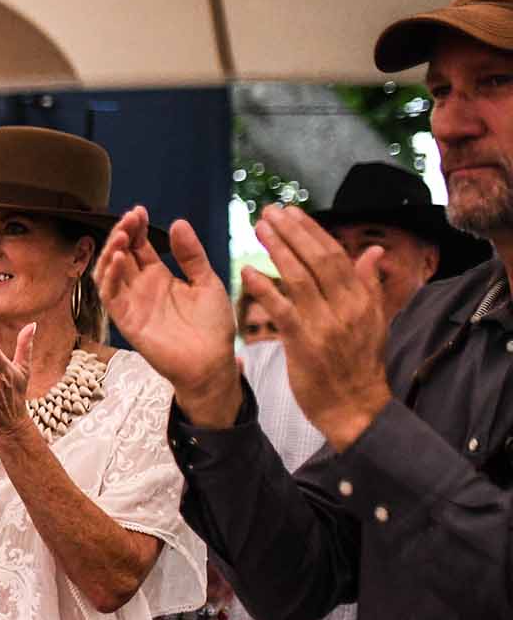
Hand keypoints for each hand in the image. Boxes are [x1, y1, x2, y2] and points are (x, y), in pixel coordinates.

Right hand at [95, 208, 241, 424]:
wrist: (212, 363)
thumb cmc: (212, 327)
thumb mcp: (207, 282)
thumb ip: (192, 255)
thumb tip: (177, 222)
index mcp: (159, 277)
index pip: (139, 246)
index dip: (135, 228)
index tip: (139, 211)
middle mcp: (140, 287)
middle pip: (120, 254)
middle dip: (121, 233)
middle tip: (130, 217)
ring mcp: (131, 303)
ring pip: (107, 272)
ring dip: (110, 251)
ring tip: (121, 234)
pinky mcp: (126, 320)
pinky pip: (109, 295)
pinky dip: (109, 276)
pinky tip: (119, 258)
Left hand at [252, 205, 393, 450]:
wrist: (355, 408)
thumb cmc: (359, 364)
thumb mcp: (372, 322)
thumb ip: (368, 285)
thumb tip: (374, 252)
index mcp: (362, 299)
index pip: (336, 254)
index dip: (311, 230)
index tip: (290, 211)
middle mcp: (346, 307)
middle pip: (317, 259)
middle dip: (292, 231)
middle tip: (269, 211)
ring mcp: (325, 324)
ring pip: (299, 278)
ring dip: (277, 249)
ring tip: (259, 228)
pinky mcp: (304, 342)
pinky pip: (281, 309)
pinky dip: (264, 288)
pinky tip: (247, 271)